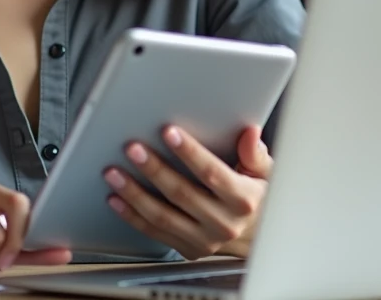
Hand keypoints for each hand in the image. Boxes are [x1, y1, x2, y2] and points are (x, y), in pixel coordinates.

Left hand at [103, 125, 272, 259]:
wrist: (257, 236)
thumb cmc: (258, 197)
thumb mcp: (266, 172)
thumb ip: (254, 153)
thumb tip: (249, 133)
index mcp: (243, 200)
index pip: (212, 174)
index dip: (190, 153)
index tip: (169, 132)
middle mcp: (223, 223)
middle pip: (182, 194)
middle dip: (154, 169)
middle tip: (133, 149)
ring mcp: (204, 240)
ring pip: (163, 216)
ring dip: (135, 193)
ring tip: (114, 172)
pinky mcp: (188, 249)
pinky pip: (155, 232)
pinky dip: (132, 216)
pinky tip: (116, 198)